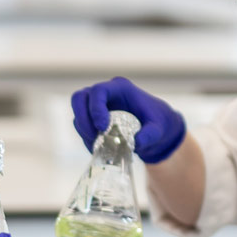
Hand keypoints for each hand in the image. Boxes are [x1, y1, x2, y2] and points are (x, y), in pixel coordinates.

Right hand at [71, 76, 186, 163]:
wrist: (155, 129)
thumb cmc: (157, 122)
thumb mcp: (158, 129)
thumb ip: (150, 135)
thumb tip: (136, 143)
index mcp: (120, 88)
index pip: (99, 91)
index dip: (95, 108)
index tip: (103, 127)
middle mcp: (105, 94)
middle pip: (80, 98)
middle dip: (82, 118)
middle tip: (93, 136)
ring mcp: (97, 105)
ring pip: (78, 113)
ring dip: (84, 130)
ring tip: (99, 145)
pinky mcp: (93, 118)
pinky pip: (82, 126)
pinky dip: (87, 138)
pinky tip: (99, 148)